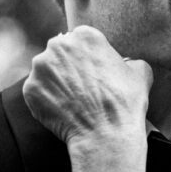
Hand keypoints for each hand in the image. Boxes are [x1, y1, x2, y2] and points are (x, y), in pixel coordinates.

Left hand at [23, 26, 151, 148]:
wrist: (106, 135)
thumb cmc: (125, 105)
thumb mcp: (140, 75)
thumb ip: (130, 62)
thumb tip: (127, 64)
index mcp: (85, 35)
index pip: (82, 41)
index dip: (88, 58)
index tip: (93, 74)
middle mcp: (58, 45)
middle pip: (60, 52)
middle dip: (68, 67)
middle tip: (82, 89)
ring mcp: (41, 67)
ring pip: (46, 71)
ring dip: (56, 82)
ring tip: (72, 102)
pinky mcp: (30, 88)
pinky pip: (37, 91)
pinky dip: (47, 100)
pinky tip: (62, 111)